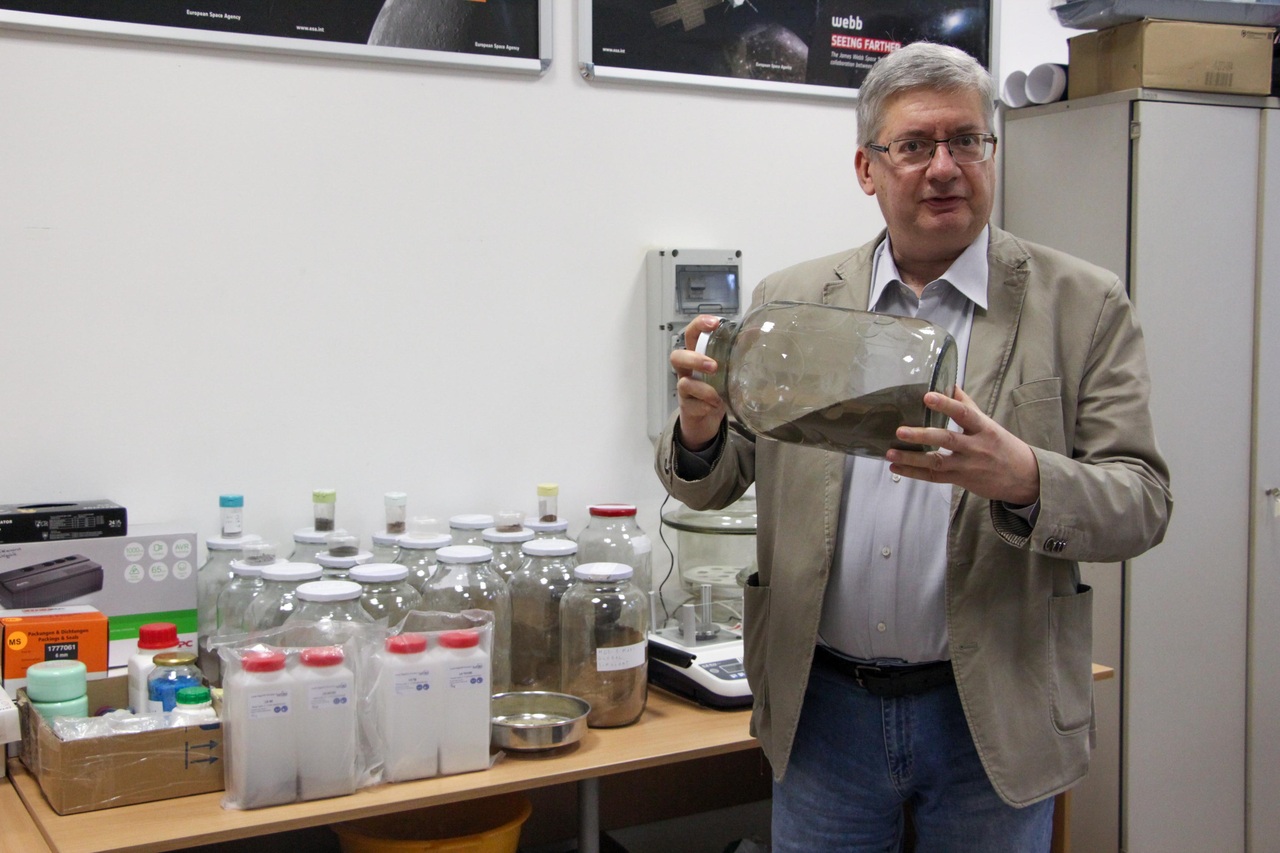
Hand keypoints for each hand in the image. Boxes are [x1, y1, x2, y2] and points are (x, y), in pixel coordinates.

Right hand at [668, 315, 726, 450]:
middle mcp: (687, 371)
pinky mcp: (688, 407)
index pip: (691, 334)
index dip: (699, 325)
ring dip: (702, 388)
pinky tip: (716, 407)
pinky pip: (693, 405)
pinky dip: (706, 406)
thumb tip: (757, 332)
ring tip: (717, 395)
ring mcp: (685, 390)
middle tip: (714, 366)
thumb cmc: (716, 387)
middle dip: (694, 359)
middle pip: (677, 356)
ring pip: (684, 383)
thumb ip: (738, 352)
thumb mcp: (727, 369)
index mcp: (696, 355)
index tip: (715, 323)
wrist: (705, 419)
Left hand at [885, 386, 1039, 504]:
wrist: (1024, 478)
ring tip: (890, 453)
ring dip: (911, 459)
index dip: (946, 404)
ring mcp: (967, 465)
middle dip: (922, 436)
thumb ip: (967, 406)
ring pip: (937, 462)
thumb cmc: (1002, 446)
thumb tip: (951, 384)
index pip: (964, 413)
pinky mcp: (960, 480)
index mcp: (984, 428)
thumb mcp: (989, 424)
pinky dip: (913, 473)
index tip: (928, 396)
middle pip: (947, 440)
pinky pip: (934, 477)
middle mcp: (975, 447)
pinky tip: (896, 468)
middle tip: (900, 431)